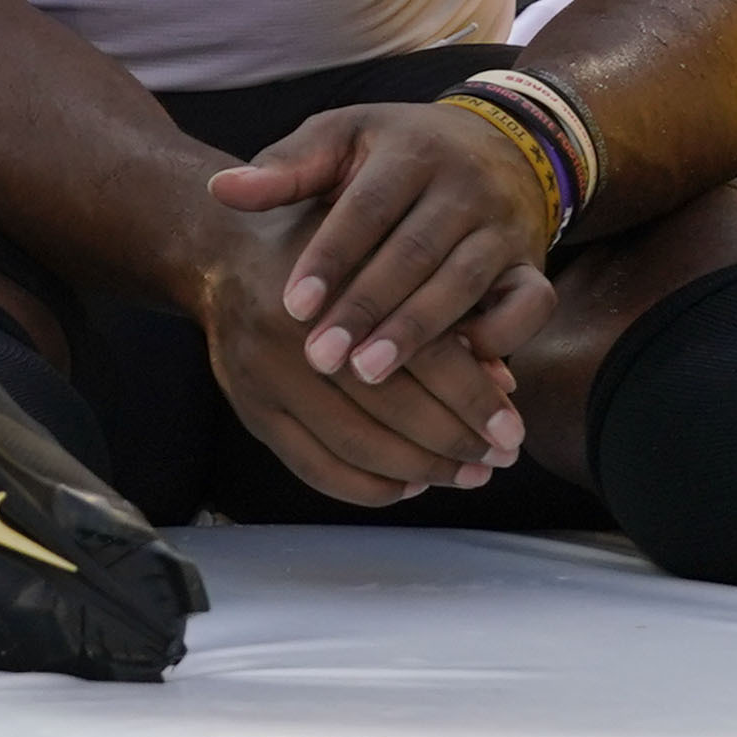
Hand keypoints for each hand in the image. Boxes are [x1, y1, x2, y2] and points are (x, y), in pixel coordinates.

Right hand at [195, 207, 525, 505]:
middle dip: (454, 444)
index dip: (474, 398)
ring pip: (356, 446)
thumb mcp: (387, 254)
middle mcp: (297, 331)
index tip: (512, 432)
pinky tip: (406, 486)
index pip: (423, 353)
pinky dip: (366, 488)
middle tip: (498, 461)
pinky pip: (314, 467)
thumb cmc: (328, 249)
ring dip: (418, 471)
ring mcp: (265, 375)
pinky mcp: (249, 408)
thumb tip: (503, 382)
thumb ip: (445, 311)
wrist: (223, 251)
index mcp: (341, 282)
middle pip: (392, 406)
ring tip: (463, 476)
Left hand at [210, 100, 560, 392]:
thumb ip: (285, 169)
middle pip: (415, 252)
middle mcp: (464, 186)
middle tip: (320, 359)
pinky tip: (458, 371)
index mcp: (411, 151)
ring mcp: (503, 226)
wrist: (501, 145)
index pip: (367, 207)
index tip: (291, 307)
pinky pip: (530, 306)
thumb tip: (221, 190)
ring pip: (465, 283)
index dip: (330, 257)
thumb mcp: (342, 141)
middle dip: (367, 308)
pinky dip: (499, 340)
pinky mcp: (532, 265)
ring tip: (370, 375)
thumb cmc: (397, 153)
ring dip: (418, 332)